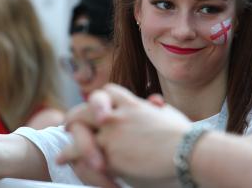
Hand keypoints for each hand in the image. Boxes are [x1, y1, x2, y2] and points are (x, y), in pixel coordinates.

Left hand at [58, 84, 191, 180]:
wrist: (188, 153)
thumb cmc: (185, 136)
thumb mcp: (169, 115)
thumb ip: (156, 108)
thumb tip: (154, 102)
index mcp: (133, 104)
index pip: (107, 92)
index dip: (97, 101)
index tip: (92, 109)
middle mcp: (118, 115)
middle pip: (86, 109)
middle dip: (75, 116)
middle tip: (68, 124)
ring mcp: (111, 134)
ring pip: (79, 130)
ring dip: (70, 138)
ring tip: (62, 148)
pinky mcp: (109, 154)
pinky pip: (81, 153)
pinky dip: (71, 156)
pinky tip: (64, 159)